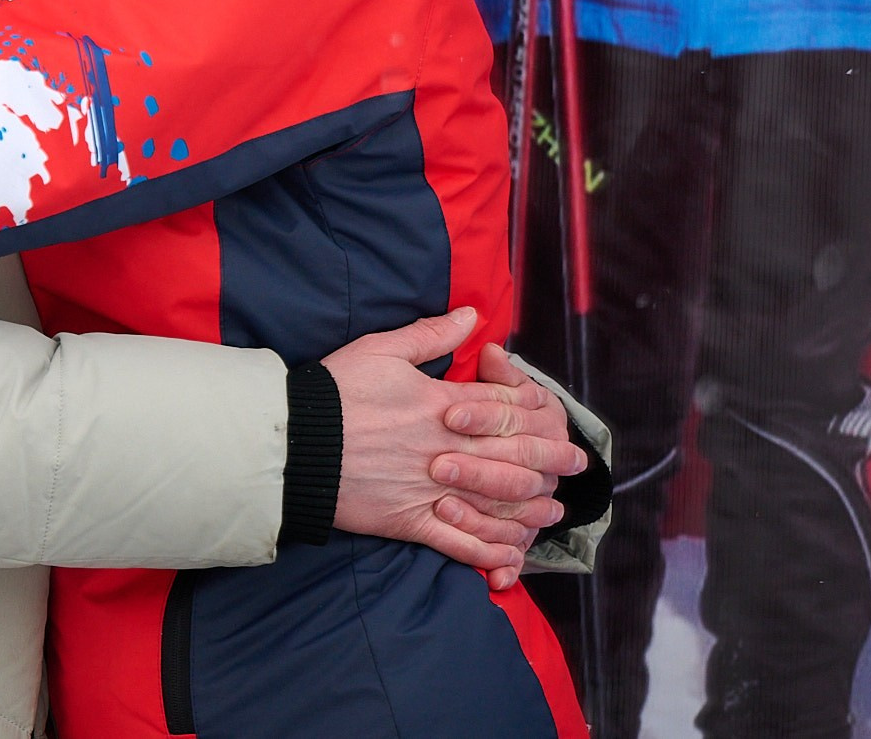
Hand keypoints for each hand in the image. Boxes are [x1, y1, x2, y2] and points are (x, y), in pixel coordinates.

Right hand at [322, 309, 586, 588]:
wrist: (294, 442)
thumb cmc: (335, 391)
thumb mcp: (381, 349)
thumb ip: (431, 335)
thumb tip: (471, 316)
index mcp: (441, 403)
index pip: (505, 408)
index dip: (537, 412)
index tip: (557, 419)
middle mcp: (446, 448)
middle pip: (514, 454)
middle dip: (551, 461)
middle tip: (576, 466)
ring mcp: (431, 488)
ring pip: (496, 503)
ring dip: (530, 508)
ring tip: (551, 512)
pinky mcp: (411, 521)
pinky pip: (460, 542)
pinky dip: (489, 551)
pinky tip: (510, 556)